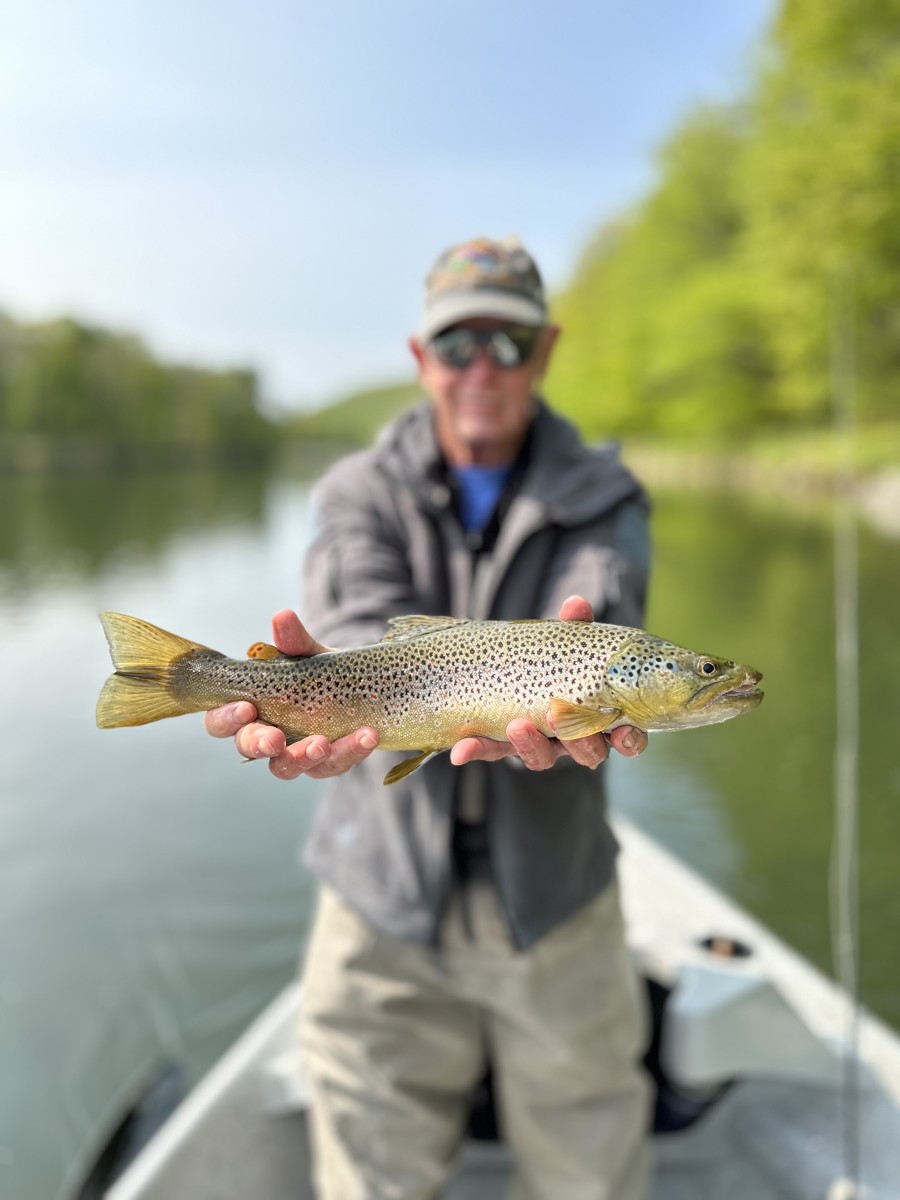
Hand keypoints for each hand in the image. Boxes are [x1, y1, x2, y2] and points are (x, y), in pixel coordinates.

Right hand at [203, 609, 378, 780]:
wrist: (360, 687)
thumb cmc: (319, 673)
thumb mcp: (309, 654)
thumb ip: (294, 641)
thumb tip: (282, 617)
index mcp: (248, 709)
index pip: (220, 721)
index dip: (226, 718)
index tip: (246, 708)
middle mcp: (265, 736)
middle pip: (248, 748)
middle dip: (259, 744)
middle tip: (276, 740)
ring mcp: (294, 754)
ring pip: (287, 767)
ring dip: (303, 757)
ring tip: (323, 743)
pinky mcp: (325, 763)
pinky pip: (333, 765)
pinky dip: (351, 751)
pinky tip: (367, 735)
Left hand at [450, 595, 647, 771]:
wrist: (513, 666)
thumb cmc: (558, 659)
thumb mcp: (566, 643)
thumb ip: (574, 629)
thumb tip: (575, 604)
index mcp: (602, 717)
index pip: (626, 738)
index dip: (629, 741)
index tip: (623, 734)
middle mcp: (575, 739)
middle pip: (587, 753)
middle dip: (578, 742)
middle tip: (559, 718)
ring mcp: (541, 745)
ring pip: (543, 758)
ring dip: (530, 746)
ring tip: (517, 725)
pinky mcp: (504, 745)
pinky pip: (492, 751)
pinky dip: (477, 750)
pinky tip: (460, 751)